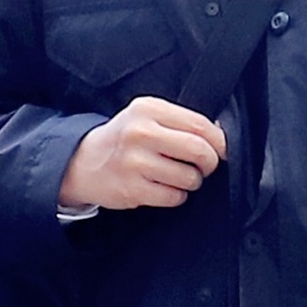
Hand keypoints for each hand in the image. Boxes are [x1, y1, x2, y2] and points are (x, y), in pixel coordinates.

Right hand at [62, 95, 225, 210]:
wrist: (84, 162)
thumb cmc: (125, 139)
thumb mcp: (147, 117)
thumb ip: (180, 122)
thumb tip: (220, 137)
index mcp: (148, 109)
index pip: (200, 125)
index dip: (219, 141)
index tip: (221, 150)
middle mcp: (140, 133)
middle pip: (199, 151)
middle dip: (210, 163)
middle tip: (205, 166)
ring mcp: (134, 162)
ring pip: (189, 177)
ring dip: (192, 181)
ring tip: (178, 176)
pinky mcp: (132, 189)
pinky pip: (174, 197)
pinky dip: (176, 195)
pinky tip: (165, 188)